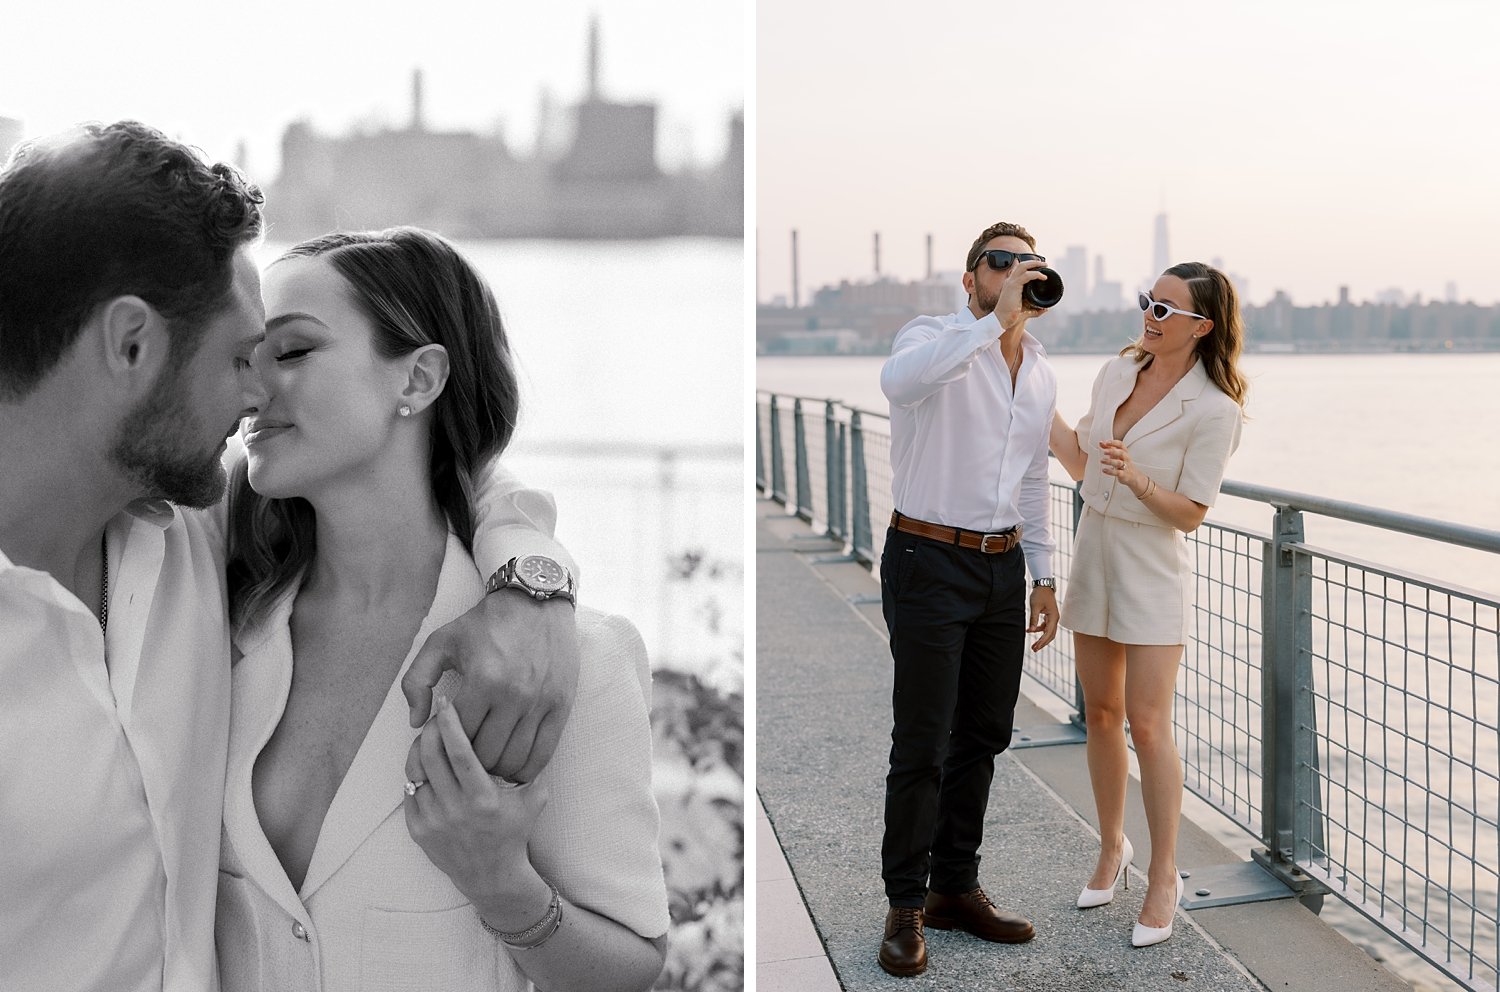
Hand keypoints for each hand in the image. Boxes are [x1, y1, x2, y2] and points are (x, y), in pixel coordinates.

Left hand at [402, 592, 579, 781]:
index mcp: (482, 679)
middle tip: (465, 755)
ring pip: (514, 759)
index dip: (446, 744)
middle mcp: (514, 694)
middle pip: (485, 754)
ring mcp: (541, 702)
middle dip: (470, 760)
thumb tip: (416, 722)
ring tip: (487, 761)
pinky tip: (514, 764)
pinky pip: (543, 753)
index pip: (457, 735)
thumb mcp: (440, 642)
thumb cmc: (486, 623)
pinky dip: (526, 768)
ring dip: (497, 767)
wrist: (536, 599)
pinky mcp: (562, 705)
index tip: (445, 741)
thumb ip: (416, 681)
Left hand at [404, 695, 550, 918]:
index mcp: (483, 799)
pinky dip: (415, 772)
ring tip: (431, 735)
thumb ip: (534, 768)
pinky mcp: (418, 831)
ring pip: (416, 771)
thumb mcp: (534, 800)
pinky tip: (426, 763)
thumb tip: (532, 732)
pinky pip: (409, 790)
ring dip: (421, 747)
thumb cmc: (514, 833)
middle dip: (431, 728)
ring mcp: (434, 821)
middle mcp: (455, 810)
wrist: (491, 876)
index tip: (446, 702)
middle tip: (438, 714)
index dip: (451, 724)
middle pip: (431, 756)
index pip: (460, 753)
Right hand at [995, 258, 1050, 331]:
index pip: (1018, 270)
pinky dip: (1036, 274)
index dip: (1028, 266)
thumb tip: (1045, 309)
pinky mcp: (1013, 286)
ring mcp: (1011, 283)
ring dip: (1035, 264)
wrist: (1002, 320)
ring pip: (1023, 266)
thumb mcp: (1026, 310)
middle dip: (1033, 262)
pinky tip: (1043, 277)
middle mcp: (1010, 281)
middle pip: (1021, 264)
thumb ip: (1035, 310)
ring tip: (1045, 266)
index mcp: (1011, 285)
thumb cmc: (1012, 316)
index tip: (1038, 266)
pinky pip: (1026, 275)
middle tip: (1044, 264)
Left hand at [1027, 585, 1058, 651]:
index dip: (1042, 641)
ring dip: (1041, 638)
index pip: (1048, 633)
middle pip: (1050, 635)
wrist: (1043, 585)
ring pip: (1048, 632)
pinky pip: (1045, 626)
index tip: (1035, 647)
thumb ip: (1033, 619)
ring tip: (1033, 645)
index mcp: (1053, 617)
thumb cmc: (1039, 594)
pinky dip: (1039, 630)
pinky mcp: (1049, 616)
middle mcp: (1055, 618)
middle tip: (1034, 649)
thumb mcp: (1035, 606)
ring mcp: (1053, 618)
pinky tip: (1030, 631)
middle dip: (1043, 643)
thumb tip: (1031, 631)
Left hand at [1098, 440, 1143, 494]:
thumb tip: (1101, 443)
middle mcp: (1125, 458)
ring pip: (1118, 463)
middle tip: (1104, 451)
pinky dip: (1110, 471)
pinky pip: (1117, 472)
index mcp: (1124, 452)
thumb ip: (1109, 448)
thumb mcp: (1117, 455)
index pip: (1121, 445)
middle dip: (1112, 451)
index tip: (1107, 442)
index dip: (1114, 443)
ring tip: (1102, 460)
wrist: (1133, 476)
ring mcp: (1125, 466)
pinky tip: (1104, 470)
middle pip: (1121, 453)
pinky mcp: (1123, 474)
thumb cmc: (1123, 463)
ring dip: (1110, 461)